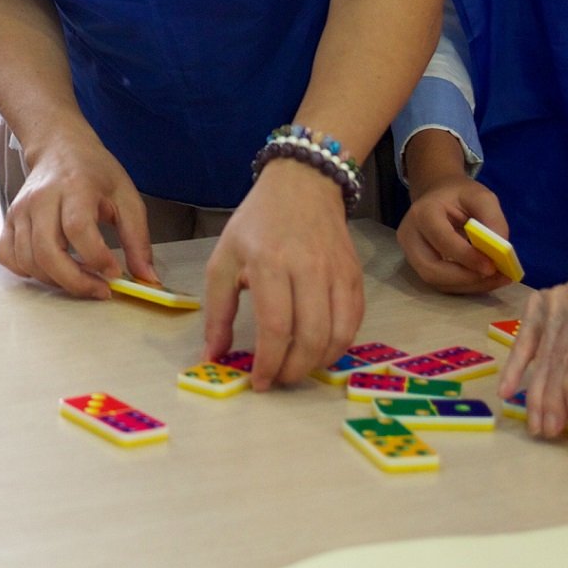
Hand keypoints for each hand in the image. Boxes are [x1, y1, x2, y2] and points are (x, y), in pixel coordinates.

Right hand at [0, 138, 152, 298]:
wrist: (60, 149)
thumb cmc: (95, 172)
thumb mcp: (127, 197)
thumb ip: (138, 239)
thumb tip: (147, 278)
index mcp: (74, 188)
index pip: (77, 228)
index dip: (96, 257)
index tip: (114, 274)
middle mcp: (41, 199)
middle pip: (47, 252)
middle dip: (75, 282)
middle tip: (99, 290)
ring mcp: (20, 211)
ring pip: (29, 260)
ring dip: (56, 281)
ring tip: (81, 278)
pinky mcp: (9, 221)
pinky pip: (9, 257)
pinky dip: (28, 272)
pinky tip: (51, 269)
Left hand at [203, 159, 360, 381]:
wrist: (302, 184)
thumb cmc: (257, 223)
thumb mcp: (223, 259)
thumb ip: (217, 311)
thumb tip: (212, 356)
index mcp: (268, 263)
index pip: (275, 327)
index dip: (269, 363)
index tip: (259, 382)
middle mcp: (307, 268)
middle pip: (311, 336)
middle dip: (294, 370)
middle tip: (279, 379)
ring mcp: (336, 272)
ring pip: (338, 334)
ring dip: (319, 363)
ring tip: (299, 368)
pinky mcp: (355, 275)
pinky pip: (354, 321)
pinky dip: (340, 344)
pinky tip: (321, 350)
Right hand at [398, 176, 512, 294]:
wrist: (438, 195)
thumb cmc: (459, 196)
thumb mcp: (481, 197)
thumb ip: (493, 221)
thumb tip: (502, 253)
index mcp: (423, 212)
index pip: (442, 240)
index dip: (467, 256)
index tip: (492, 266)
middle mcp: (410, 236)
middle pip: (431, 269)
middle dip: (465, 278)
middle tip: (494, 276)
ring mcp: (410, 253)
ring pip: (436, 281)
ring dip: (468, 285)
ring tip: (496, 278)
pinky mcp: (418, 265)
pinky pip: (441, 283)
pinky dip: (465, 285)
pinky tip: (484, 278)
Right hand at [498, 260, 567, 439]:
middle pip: (563, 354)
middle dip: (553, 397)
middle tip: (549, 430)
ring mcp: (555, 298)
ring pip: (543, 353)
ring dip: (536, 392)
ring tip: (536, 423)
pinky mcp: (537, 302)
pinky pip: (524, 340)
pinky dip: (515, 367)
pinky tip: (506, 390)